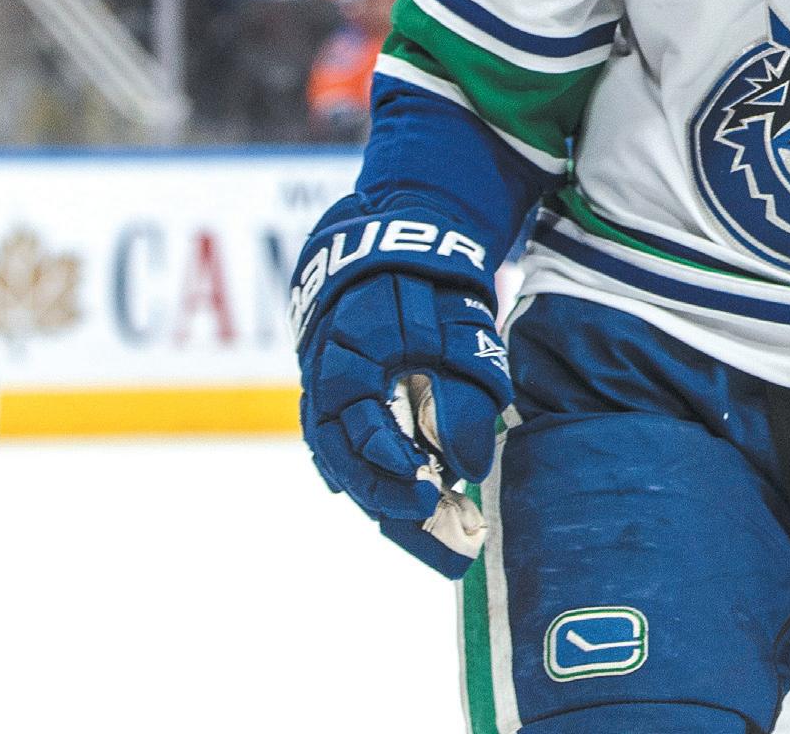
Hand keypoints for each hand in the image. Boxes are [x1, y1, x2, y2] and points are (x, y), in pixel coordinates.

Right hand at [291, 219, 512, 579]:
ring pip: (345, 461)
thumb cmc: (431, 285)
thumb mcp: (458, 332)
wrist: (396, 241)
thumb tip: (464, 469)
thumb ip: (463, 397)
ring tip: (433, 539)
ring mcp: (327, 391)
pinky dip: (374, 478)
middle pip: (344, 465)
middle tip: (443, 547)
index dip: (393, 474)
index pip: (358, 436)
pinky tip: (406, 510)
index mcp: (346, 363)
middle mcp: (324, 384)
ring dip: (385, 500)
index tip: (430, 501)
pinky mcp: (340, 396)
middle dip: (391, 508)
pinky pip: (346, 448)